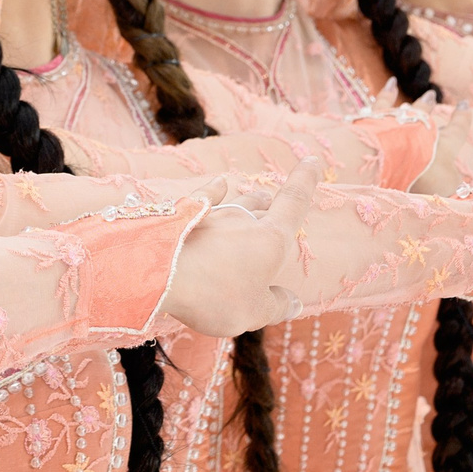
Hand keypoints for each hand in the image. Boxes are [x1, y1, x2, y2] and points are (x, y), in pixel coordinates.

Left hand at [158, 162, 323, 336]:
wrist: (159, 274)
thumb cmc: (214, 295)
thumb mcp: (253, 312)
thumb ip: (275, 306)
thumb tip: (293, 301)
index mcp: (270, 239)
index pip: (294, 203)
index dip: (306, 181)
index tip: (313, 159)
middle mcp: (244, 219)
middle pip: (263, 205)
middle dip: (272, 203)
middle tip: (273, 202)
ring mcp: (213, 215)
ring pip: (237, 202)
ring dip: (249, 201)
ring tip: (257, 198)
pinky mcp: (185, 216)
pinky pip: (205, 198)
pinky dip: (214, 191)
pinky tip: (219, 184)